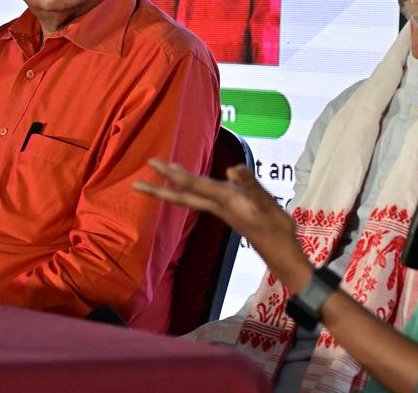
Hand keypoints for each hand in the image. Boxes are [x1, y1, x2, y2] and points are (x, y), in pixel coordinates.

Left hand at [134, 159, 311, 286]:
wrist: (281, 251)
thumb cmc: (276, 228)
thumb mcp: (266, 204)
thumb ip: (250, 186)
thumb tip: (233, 168)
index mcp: (224, 200)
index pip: (193, 185)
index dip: (173, 174)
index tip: (152, 165)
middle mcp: (218, 205)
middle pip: (183, 195)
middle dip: (161, 188)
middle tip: (136, 184)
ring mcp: (222, 209)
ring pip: (192, 197)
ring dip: (175, 187)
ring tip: (163, 174)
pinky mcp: (228, 211)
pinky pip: (203, 198)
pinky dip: (193, 188)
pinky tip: (194, 184)